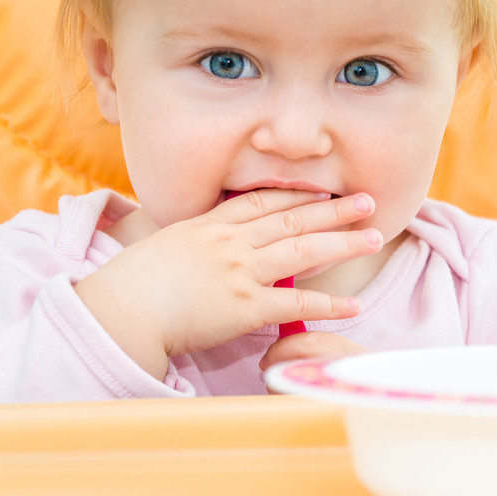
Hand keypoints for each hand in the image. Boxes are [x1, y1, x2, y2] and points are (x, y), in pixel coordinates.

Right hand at [75, 190, 381, 379]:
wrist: (122, 308)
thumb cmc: (133, 281)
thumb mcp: (165, 245)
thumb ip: (193, 241)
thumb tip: (203, 245)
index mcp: (211, 224)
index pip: (262, 201)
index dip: (297, 194)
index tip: (322, 188)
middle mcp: (232, 242)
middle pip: (292, 218)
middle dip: (333, 208)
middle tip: (367, 200)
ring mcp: (241, 272)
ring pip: (303, 250)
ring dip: (342, 242)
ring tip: (374, 236)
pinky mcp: (245, 308)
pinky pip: (297, 305)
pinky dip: (328, 305)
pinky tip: (352, 306)